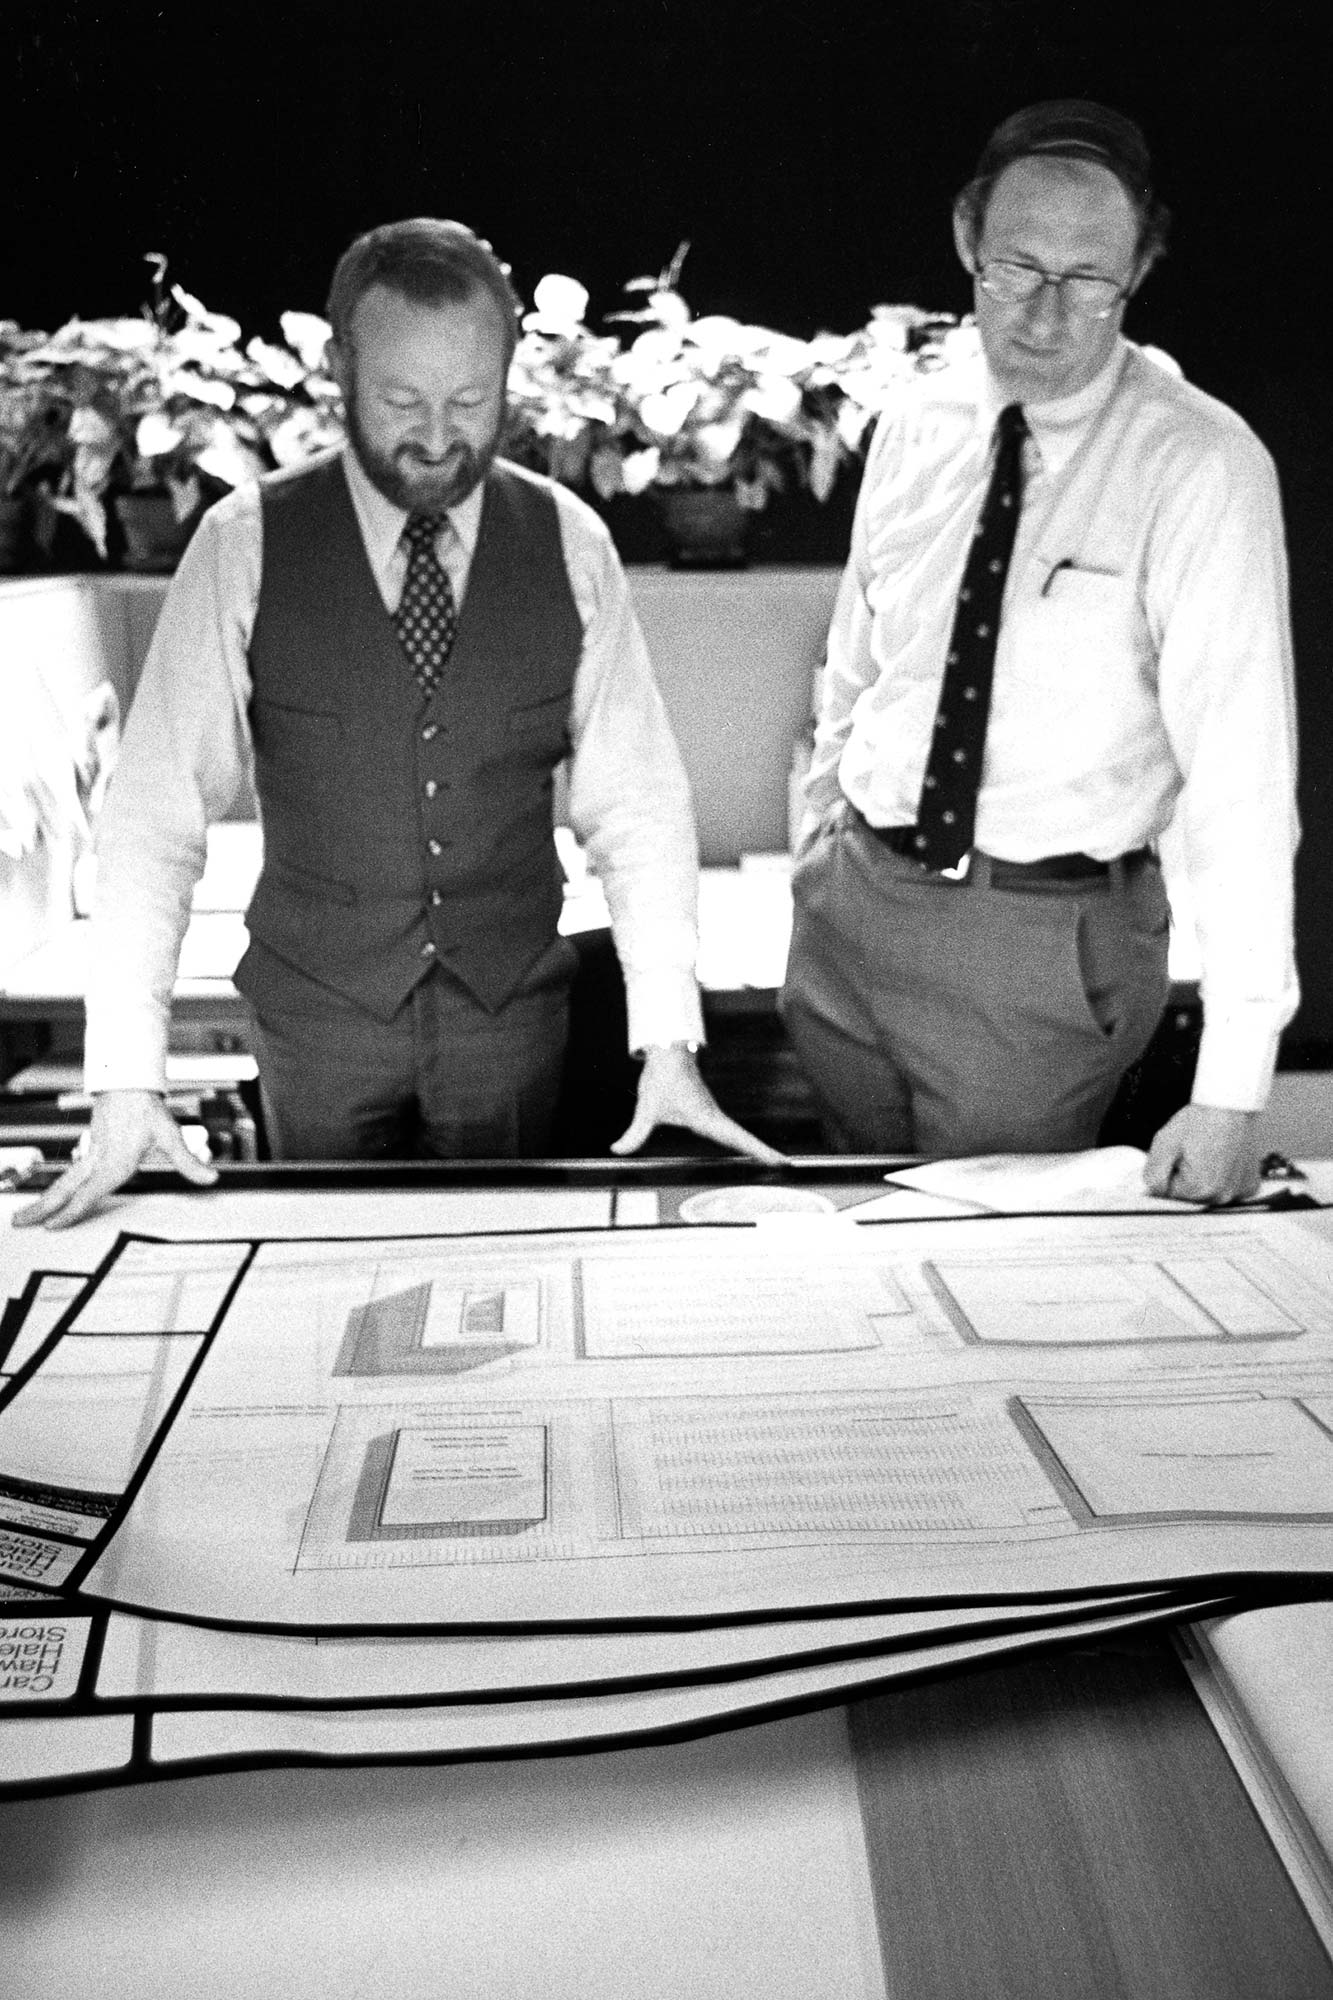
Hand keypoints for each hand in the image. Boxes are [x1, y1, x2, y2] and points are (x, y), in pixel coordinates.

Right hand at [13, 1089, 218, 1230]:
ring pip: (63, 1181)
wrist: (129, 1080)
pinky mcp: (90, 1147)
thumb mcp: (171, 1135)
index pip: (89, 1191)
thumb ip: (188, 1161)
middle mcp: (97, 1159)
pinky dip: (57, 1188)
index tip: (53, 1226)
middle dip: (41, 1208)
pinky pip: (70, 1173)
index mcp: (114, 1160)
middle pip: (64, 1188)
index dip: (72, 1211)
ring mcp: (90, 1153)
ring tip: (24, 1215)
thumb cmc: (148, 1108)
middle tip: (18, 1223)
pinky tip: (53, 1197)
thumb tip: (211, 1177)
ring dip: (44, 1199)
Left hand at [611, 1044, 784, 1165]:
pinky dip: (743, 1140)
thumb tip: (616, 1150)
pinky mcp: (708, 1111)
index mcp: (706, 1117)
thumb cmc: (662, 1077)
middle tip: (786, 1166)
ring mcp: (713, 1114)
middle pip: (744, 1139)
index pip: (738, 1138)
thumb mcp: (646, 1108)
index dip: (760, 1150)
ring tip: (776, 1162)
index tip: (780, 1161)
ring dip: (756, 1147)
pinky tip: (747, 1149)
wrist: (669, 1050)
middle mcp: (714, 1116)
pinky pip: (729, 1129)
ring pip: (738, 1134)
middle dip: (765, 1152)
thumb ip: (634, 1133)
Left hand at [1143, 1104, 1261, 1206]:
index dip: (1167, 1171)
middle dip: (1184, 1176)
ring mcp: (1238, 1192)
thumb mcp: (1165, 1142)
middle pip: (1188, 1196)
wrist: (1232, 1103)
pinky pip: (1228, 1188)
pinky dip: (1223, 1177)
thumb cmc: (1203, 1119)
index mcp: (1199, 1189)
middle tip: (1192, 1151)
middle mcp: (1221, 1196)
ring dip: (1203, 1177)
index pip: (1168, 1193)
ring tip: (1208, 1152)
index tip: (1176, 1154)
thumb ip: (1152, 1173)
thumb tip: (1148, 1192)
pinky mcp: (1249, 1184)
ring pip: (1207, 1192)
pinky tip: (1221, 1158)